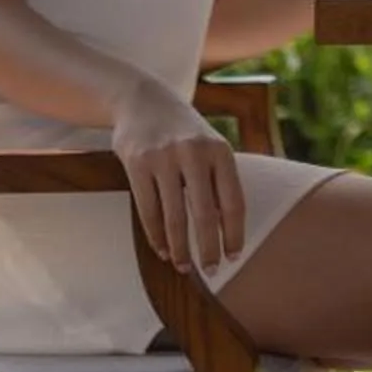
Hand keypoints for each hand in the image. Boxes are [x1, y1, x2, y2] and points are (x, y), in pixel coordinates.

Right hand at [110, 79, 243, 272]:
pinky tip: (161, 250)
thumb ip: (219, 179)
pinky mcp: (137, 163)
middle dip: (208, 248)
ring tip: (182, 266)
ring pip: (174, 216)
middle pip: (205, 213)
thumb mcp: (210, 145)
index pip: (233, 202)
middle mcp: (195, 154)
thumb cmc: (184, 131)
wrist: (143, 99)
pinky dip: (156, 235)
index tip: (234, 257)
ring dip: (179, 247)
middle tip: (210, 271)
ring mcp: (164, 158)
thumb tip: (230, 228)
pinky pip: (148, 209)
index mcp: (220, 151)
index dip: (234, 234)